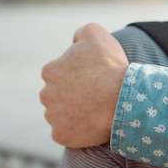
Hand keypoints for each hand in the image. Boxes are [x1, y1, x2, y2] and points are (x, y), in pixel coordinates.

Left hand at [40, 23, 128, 147]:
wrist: (122, 98)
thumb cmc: (110, 66)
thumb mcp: (96, 34)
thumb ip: (81, 32)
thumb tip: (74, 40)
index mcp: (50, 71)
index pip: (59, 74)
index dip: (77, 76)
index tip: (93, 79)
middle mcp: (45, 94)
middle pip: (57, 96)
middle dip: (71, 96)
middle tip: (94, 96)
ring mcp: (52, 117)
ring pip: (60, 115)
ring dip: (73, 114)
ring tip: (94, 111)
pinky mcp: (60, 135)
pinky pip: (65, 134)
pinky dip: (75, 132)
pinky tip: (90, 125)